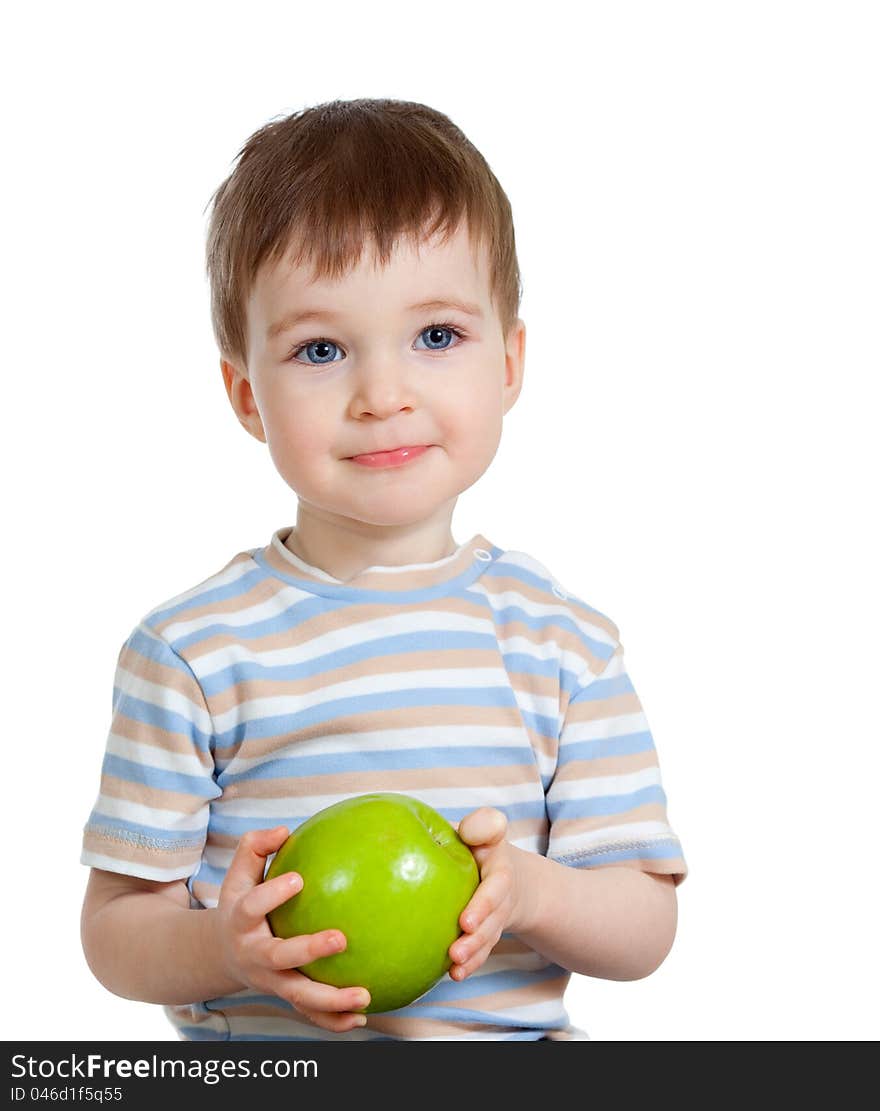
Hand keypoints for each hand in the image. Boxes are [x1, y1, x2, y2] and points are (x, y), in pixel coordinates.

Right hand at [215, 826, 370, 1032]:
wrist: (221, 952)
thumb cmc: (240, 901)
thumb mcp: (238, 874)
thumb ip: (255, 847)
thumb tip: (284, 831)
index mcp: (240, 921)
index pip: (251, 907)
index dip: (272, 894)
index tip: (298, 879)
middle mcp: (254, 954)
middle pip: (278, 958)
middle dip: (308, 951)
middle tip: (341, 938)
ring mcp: (269, 980)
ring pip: (298, 995)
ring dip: (330, 1000)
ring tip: (364, 995)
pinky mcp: (284, 996)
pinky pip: (308, 1013)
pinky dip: (333, 1021)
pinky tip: (361, 1018)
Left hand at [448, 807, 525, 981]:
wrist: (508, 872)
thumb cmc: (482, 844)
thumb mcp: (487, 828)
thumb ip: (482, 825)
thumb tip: (466, 830)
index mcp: (500, 868)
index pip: (497, 886)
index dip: (484, 904)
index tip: (466, 921)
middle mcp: (502, 896)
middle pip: (493, 920)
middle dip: (476, 938)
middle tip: (455, 951)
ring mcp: (496, 918)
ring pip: (487, 939)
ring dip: (472, 954)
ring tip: (454, 966)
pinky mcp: (487, 934)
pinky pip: (482, 952)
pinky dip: (470, 965)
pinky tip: (454, 975)